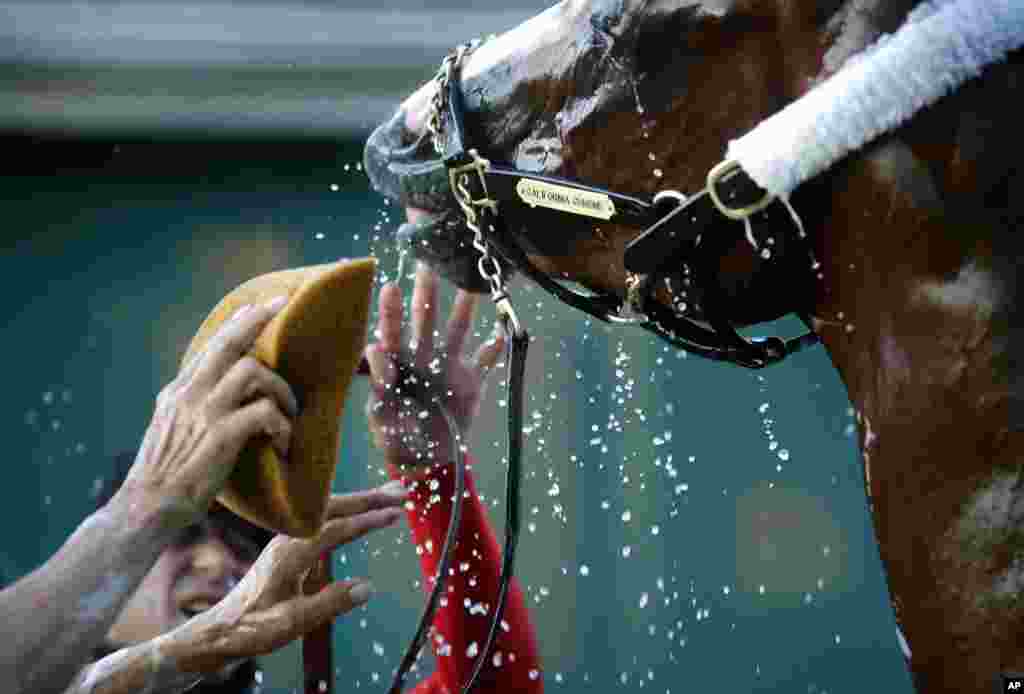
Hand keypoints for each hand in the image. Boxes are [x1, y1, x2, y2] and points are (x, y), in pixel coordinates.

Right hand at [119, 296, 299, 526]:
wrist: (147, 507)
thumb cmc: (167, 476)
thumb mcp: (174, 430)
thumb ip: (194, 408)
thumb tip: (223, 396)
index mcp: (178, 391)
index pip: (212, 346)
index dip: (238, 323)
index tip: (259, 307)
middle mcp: (189, 394)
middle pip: (229, 342)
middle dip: (258, 319)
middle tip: (282, 303)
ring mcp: (204, 412)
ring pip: (252, 371)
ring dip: (281, 391)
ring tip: (289, 417)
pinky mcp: (220, 435)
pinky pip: (263, 412)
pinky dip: (281, 425)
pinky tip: (282, 443)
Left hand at [164, 483, 407, 670]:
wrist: (221, 629)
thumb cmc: (253, 628)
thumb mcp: (292, 623)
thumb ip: (329, 603)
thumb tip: (368, 587)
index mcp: (291, 553)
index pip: (337, 528)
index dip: (368, 520)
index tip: (396, 513)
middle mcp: (289, 538)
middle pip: (334, 508)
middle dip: (369, 498)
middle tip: (401, 490)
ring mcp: (287, 539)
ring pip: (328, 510)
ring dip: (359, 500)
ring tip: (388, 493)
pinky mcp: (288, 545)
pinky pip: (322, 518)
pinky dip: (345, 510)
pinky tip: (357, 510)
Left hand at [363, 263, 504, 474]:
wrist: (426, 459)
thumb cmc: (396, 437)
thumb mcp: (382, 418)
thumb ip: (379, 386)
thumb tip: (373, 348)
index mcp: (398, 365)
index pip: (392, 333)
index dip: (391, 311)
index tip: (390, 288)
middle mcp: (423, 358)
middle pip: (424, 321)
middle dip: (425, 294)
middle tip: (426, 266)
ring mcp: (449, 367)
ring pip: (457, 331)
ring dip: (464, 309)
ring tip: (471, 287)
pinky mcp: (472, 382)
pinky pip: (486, 361)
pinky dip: (495, 347)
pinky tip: (503, 331)